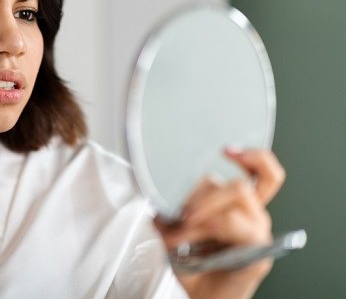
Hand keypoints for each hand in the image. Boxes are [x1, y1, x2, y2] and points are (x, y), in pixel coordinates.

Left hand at [154, 148, 285, 298]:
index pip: (263, 174)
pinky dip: (209, 226)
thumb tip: (154, 202)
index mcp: (239, 207)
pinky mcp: (258, 253)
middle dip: (205, 195)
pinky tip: (192, 236)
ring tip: (182, 231)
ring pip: (239, 197)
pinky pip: (236, 225)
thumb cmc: (193, 268)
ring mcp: (258, 234)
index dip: (254, 157)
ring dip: (204, 211)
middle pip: (241, 184)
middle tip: (182, 213)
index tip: (228, 149)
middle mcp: (253, 217)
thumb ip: (168, 212)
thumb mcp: (174, 231)